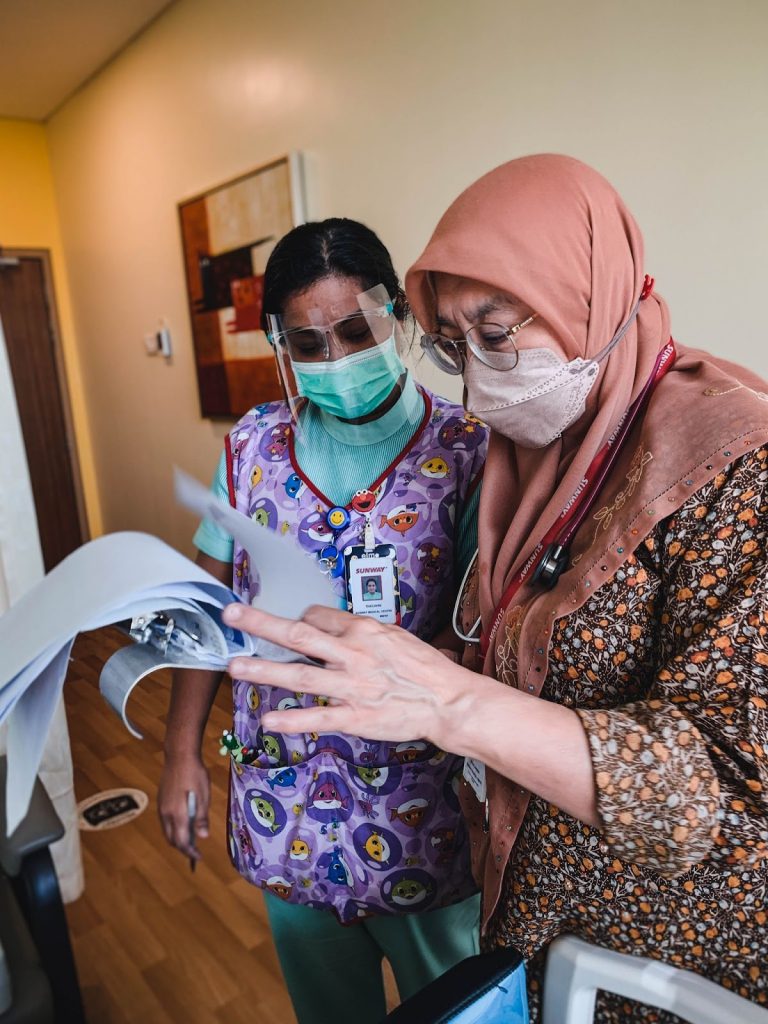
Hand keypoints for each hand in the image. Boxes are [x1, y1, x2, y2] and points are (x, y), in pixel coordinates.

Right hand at [157, 752, 209, 862]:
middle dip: (182, 848)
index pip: (181, 842)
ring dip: (177, 838)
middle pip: (171, 839)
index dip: (190, 852)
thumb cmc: (195, 775)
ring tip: (191, 839)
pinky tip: (183, 824)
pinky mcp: (161, 801)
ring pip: (167, 831)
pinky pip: (165, 821)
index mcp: (178, 814)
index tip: (199, 857)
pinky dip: (173, 828)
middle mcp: (166, 814)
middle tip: (195, 851)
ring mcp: (161, 807)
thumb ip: (201, 817)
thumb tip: (203, 836)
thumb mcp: (203, 796)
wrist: (179, 756)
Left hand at [223, 603, 478, 748]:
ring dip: (263, 671)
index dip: (299, 620)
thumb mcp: (394, 636)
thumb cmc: (425, 667)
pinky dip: (293, 720)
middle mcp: (352, 654)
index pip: (317, 617)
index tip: (291, 627)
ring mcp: (352, 686)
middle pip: (298, 635)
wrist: (448, 700)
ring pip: (300, 676)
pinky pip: (319, 717)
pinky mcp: (356, 717)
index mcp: (363, 630)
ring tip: (234, 667)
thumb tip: (333, 627)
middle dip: (261, 624)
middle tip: (231, 615)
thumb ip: (361, 633)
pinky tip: (268, 722)